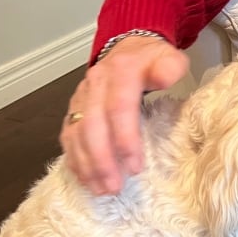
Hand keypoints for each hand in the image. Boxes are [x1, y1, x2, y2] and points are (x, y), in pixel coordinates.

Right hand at [60, 36, 188, 194]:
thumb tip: (165, 78)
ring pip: (76, 134)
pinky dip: (74, 160)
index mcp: (121, 71)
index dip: (125, 139)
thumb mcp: (168, 57)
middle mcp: (96, 84)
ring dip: (87, 165)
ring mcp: (81, 97)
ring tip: (102, 189)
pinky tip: (85, 178)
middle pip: (92, 126)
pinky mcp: (73, 108)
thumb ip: (169, 67)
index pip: (119, 108)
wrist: (128, 47)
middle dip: (102, 160)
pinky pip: (68, 137)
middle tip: (115, 187)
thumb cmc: (150, 60)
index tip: (136, 167)